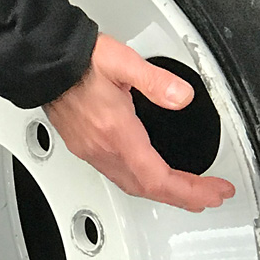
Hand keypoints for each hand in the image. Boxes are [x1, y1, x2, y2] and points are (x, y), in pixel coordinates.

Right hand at [44, 34, 235, 211]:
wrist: (45, 62)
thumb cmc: (79, 62)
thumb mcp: (123, 62)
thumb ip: (156, 81)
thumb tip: (182, 97)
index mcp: (116, 133)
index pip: (159, 178)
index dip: (191, 191)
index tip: (215, 192)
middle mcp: (102, 148)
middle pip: (147, 189)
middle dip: (184, 198)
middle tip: (209, 196)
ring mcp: (91, 150)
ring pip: (131, 186)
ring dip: (162, 193)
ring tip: (186, 193)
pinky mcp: (84, 146)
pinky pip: (117, 176)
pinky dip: (142, 183)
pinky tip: (148, 175)